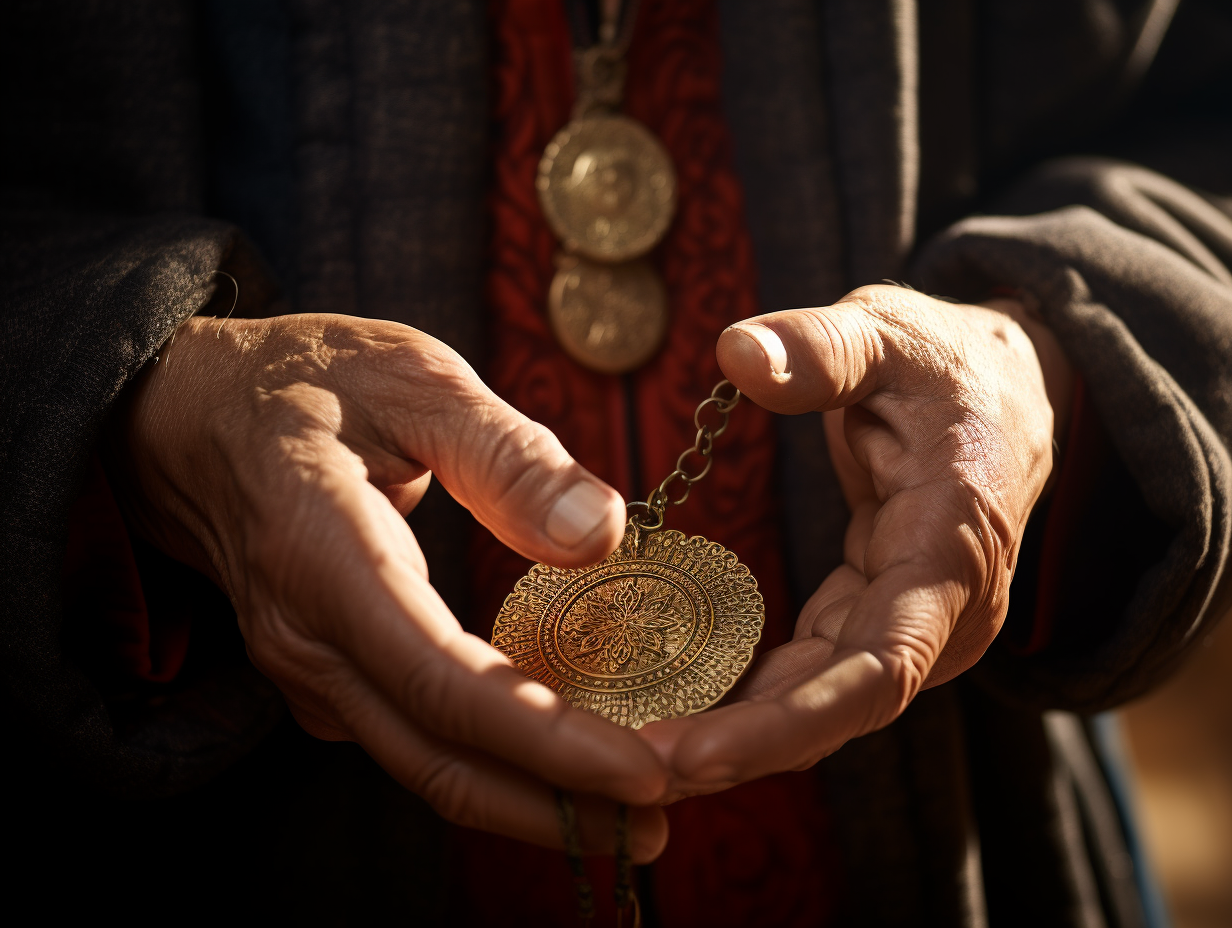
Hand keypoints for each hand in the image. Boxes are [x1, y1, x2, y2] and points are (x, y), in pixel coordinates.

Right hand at [106, 314, 668, 858]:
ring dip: (529, 802)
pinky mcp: (326, 680)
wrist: (190, 419)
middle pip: (438, 761)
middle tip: (659, 826)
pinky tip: (563, 763)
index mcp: (324, 556)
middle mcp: (307, 639)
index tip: (642, 772)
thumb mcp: (411, 378)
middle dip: (555, 808)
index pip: (444, 683)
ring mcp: (308, 672)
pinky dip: (494, 766)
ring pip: (427, 768)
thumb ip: (507, 455)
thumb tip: (601, 534)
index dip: (546, 742)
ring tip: (632, 813)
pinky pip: (416, 741)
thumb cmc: (306, 383)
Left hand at [639, 284, 1071, 797]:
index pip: (880, 668)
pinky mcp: (875, 619)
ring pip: (824, 705)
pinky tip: (676, 707)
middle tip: (633, 766)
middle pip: (842, 708)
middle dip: (743, 747)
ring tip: (636, 754)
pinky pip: (812, 675)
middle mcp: (941, 613)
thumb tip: (737, 354)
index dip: (790, 721)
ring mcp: (911, 624)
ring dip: (739, 736)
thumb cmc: (949, 361)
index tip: (697, 751)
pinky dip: (749, 699)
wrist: (1007, 391)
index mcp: (952, 550)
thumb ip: (822, 348)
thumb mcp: (890, 332)